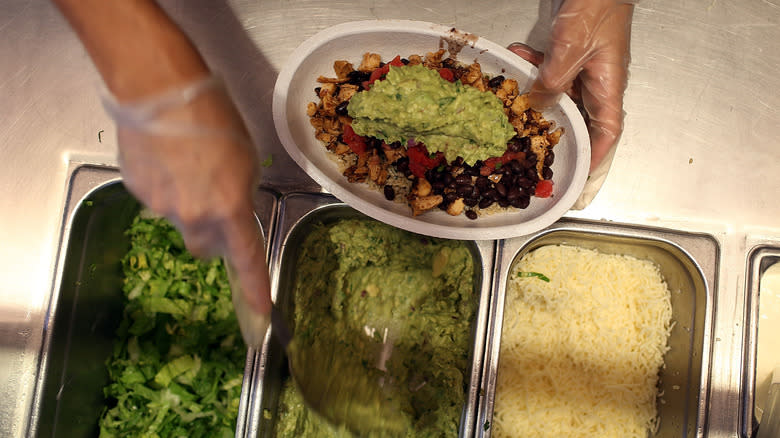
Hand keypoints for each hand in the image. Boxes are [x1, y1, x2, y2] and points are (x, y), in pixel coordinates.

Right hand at [114, 78, 271, 315]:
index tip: (261, 314)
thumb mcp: (245, 159)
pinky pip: (157, 201)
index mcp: (229, 207)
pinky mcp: (137, 192)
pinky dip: (164, 188)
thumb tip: (231, 212)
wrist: (161, 90)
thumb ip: (240, 196)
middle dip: (211, 234)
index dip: (255, 288)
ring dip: (186, 206)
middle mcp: (194, 215)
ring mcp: (162, 205)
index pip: (247, 259)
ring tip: (186, 165)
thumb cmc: (214, 116)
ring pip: (179, 221)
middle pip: (204, 247)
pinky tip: (165, 159)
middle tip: (214, 202)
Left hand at [509, 0, 634, 171]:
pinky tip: (518, 58)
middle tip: (531, 145)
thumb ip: (553, 82)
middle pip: (579, 118)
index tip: (579, 175)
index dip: (595, 157)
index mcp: (608, 86)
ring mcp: (584, 66)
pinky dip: (534, 67)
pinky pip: (551, 69)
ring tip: (515, 96)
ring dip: (536, 94)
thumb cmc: (598, 4)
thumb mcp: (570, 49)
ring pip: (559, 93)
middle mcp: (598, 81)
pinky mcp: (571, 52)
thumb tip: (537, 108)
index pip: (607, 133)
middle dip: (554, 130)